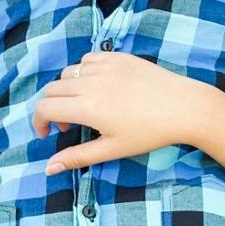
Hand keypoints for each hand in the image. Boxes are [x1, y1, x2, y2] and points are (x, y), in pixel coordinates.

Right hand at [32, 51, 213, 172]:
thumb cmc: (150, 133)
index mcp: (87, 107)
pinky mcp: (118, 57)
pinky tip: (99, 87)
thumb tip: (48, 168)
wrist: (185, 108)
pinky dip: (84, 72)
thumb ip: (77, 157)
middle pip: (52, 89)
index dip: (39, 122)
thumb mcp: (112, 149)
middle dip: (53, 108)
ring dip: (67, 89)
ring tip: (85, 106)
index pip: (44, 108)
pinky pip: (88, 59)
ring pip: (68, 73)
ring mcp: (105, 66)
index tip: (49, 133)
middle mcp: (91, 82)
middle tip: (71, 125)